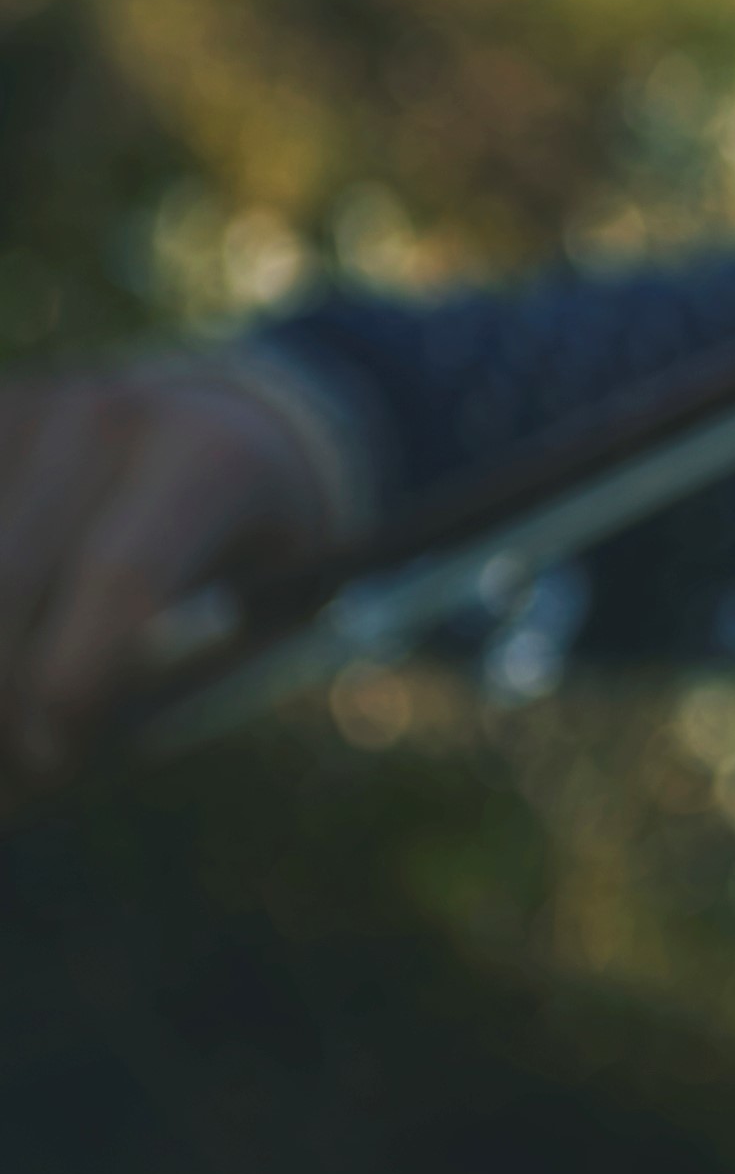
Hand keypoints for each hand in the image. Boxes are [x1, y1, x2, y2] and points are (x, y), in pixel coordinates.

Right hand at [0, 362, 335, 794]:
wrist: (235, 423)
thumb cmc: (257, 545)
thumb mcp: (268, 605)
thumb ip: (188, 668)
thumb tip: (59, 745)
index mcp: (208, 455)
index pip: (119, 578)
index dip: (72, 681)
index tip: (56, 759)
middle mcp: (108, 416)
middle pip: (7, 580)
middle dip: (3, 691)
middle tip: (22, 764)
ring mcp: (29, 409)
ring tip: (17, 719)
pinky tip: (11, 658)